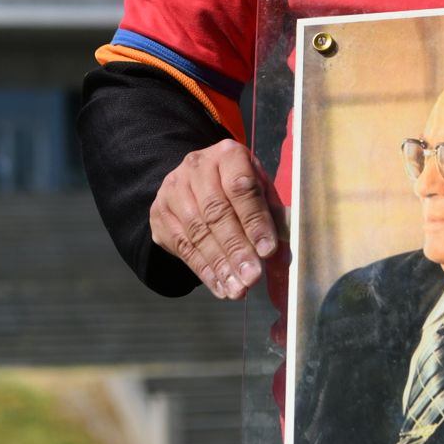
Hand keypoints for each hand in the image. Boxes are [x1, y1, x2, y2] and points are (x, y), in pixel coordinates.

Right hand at [150, 139, 287, 299]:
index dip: (255, 221)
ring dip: (220, 265)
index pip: (240, 188)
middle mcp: (196, 167)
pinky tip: (220, 287)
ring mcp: (173, 190)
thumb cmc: (236, 186)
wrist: (193, 180)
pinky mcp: (160, 213)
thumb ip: (272, 213)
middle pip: (217, 213)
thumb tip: (284, 247)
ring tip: (238, 289)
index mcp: (227, 155)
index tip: (268, 250)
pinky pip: (183, 247)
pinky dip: (204, 271)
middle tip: (252, 277)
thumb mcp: (259, 188)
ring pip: (198, 233)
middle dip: (236, 249)